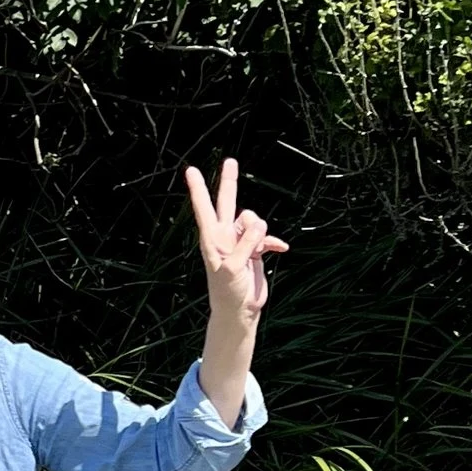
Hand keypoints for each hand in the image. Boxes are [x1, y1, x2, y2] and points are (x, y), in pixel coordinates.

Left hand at [185, 157, 287, 320]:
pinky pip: (268, 237)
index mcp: (212, 238)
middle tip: (230, 160)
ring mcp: (240, 241)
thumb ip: (245, 243)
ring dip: (260, 232)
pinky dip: (274, 242)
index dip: (199, 189)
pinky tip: (281, 250)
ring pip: (254, 220)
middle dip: (229, 181)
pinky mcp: (255, 249)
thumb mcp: (232, 267)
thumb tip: (258, 223)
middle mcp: (225, 236)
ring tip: (256, 252)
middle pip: (228, 202)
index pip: (204, 208)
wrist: (240, 310)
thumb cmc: (228, 291)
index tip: (191, 170)